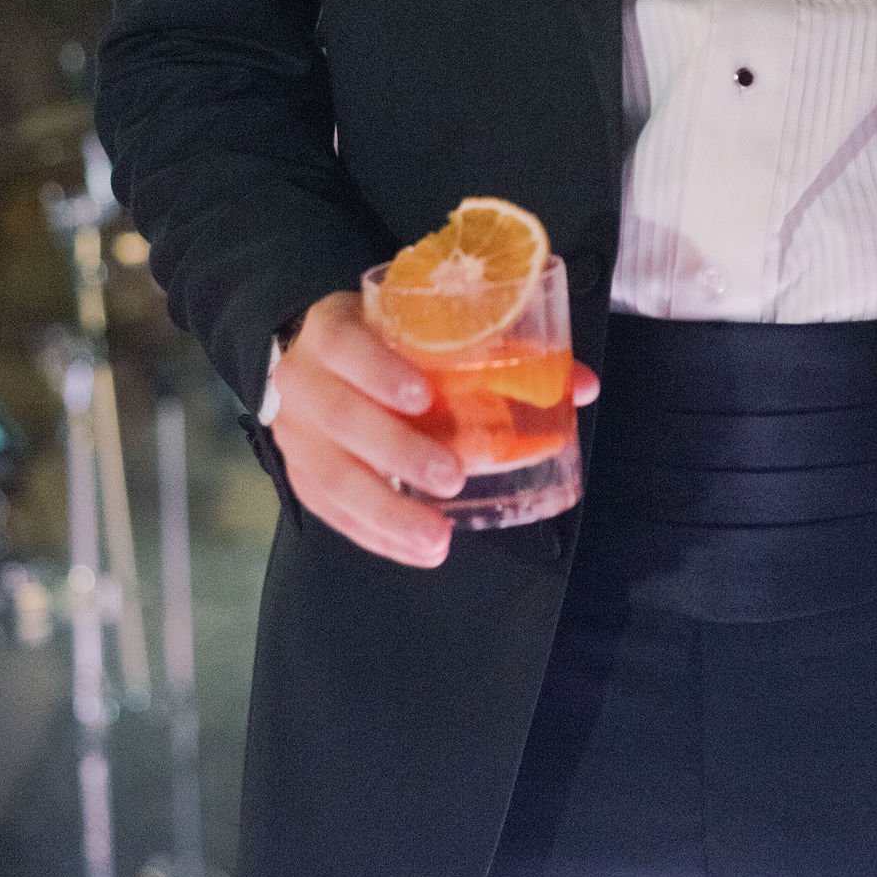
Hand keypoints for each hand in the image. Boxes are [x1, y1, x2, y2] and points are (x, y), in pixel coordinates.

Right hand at [263, 289, 599, 567]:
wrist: (318, 359)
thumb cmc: (388, 340)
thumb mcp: (427, 326)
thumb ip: (501, 348)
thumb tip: (580, 386)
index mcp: (331, 330)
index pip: (346, 347)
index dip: (380, 372)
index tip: (424, 397)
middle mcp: (303, 382)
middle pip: (341, 419)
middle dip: (398, 451)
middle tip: (451, 476)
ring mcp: (295, 435)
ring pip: (333, 479)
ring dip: (387, 513)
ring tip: (436, 537)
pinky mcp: (300, 477)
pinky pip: (333, 514)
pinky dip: (377, 536)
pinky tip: (416, 550)